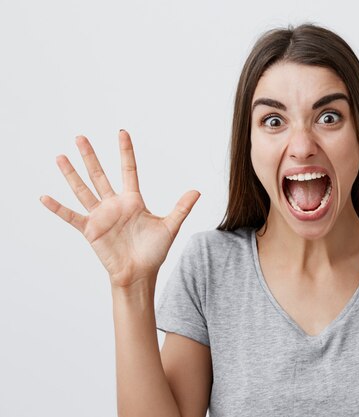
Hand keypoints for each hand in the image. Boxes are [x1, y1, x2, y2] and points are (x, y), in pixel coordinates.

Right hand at [40, 130, 200, 287]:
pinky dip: (58, 208)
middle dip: (91, 156)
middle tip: (80, 137)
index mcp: (133, 200)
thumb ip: (181, 208)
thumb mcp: (170, 226)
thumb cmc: (154, 252)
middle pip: (100, 175)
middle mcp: (114, 205)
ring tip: (60, 157)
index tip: (121, 133)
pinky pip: (71, 216)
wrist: (140, 274)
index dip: (125, 152)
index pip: (128, 170)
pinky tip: (44, 197)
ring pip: (83, 190)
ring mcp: (100, 216)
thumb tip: (197, 190)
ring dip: (71, 174)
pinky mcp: (90, 230)